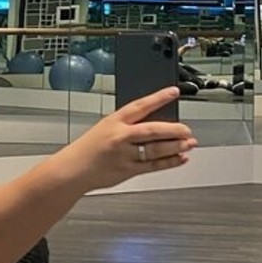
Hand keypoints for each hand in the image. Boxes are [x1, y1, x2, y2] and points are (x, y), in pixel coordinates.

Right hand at [60, 87, 197, 192]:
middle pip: (153, 130)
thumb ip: (128, 125)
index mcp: (115, 121)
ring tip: (189, 143)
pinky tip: (180, 158)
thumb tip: (156, 124)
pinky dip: (169, 162)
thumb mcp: (106, 127)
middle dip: (174, 129)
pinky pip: (154, 166)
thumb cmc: (88, 148)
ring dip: (176, 146)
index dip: (159, 98)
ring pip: (156, 149)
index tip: (174, 92)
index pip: (141, 106)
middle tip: (187, 129)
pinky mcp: (128, 170)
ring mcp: (125, 154)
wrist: (73, 170)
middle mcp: (121, 137)